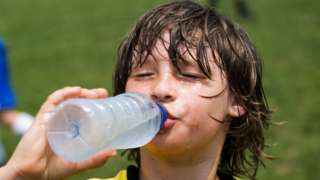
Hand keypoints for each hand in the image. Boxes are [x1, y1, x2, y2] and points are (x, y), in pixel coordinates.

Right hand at [1, 87, 116, 179]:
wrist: (31, 175)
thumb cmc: (51, 170)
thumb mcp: (78, 163)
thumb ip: (95, 159)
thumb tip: (113, 152)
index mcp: (71, 131)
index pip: (84, 113)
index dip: (95, 106)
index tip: (107, 102)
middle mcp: (62, 122)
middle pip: (77, 104)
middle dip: (91, 96)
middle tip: (104, 94)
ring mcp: (53, 119)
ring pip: (67, 100)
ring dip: (81, 93)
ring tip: (94, 93)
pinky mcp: (42, 118)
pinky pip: (52, 101)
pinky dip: (63, 93)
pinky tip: (76, 90)